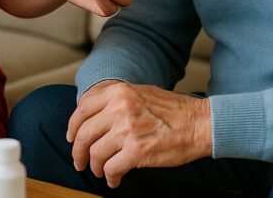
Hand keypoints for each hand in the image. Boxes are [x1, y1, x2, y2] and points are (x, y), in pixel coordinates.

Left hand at [67, 81, 212, 188]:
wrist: (199, 124)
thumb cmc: (173, 111)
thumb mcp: (141, 93)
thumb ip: (116, 100)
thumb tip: (93, 115)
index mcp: (119, 92)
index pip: (82, 109)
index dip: (73, 126)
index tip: (73, 137)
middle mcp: (119, 108)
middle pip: (83, 134)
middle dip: (78, 152)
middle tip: (79, 162)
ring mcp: (127, 130)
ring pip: (95, 154)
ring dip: (95, 167)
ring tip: (101, 171)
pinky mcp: (137, 152)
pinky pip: (111, 169)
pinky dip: (110, 177)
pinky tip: (115, 179)